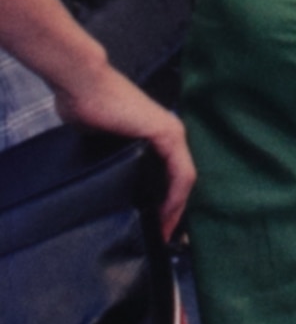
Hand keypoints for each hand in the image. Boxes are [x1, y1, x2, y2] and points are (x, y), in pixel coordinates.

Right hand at [50, 61, 195, 237]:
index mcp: (156, 136)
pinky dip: (177, 196)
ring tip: (164, 233)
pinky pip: (181, 173)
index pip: (170, 177)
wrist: (82, 84)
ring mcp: (172, 132)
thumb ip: (113, 158)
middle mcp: (170, 133)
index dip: (166, 205)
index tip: (155, 229)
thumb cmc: (86, 107)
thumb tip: (107, 181)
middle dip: (174, 212)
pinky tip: (167, 215)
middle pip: (180, 182)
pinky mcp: (168, 133)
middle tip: (162, 239)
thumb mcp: (102, 142)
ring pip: (184, 180)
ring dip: (177, 209)